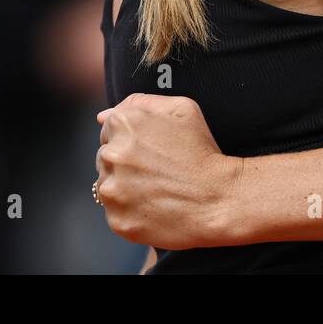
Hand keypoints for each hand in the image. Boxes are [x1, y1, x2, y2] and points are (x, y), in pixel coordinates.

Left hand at [94, 93, 242, 250]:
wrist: (219, 199)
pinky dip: (131, 213)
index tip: (151, 152)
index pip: (108, 131)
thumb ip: (141, 102)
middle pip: (105, 158)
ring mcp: (112, 190)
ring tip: (156, 191)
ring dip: (125, 188)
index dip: (131, 141)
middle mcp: (111, 155)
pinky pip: (116, 214)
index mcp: (122, 124)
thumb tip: (103, 116)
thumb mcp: (182, 109)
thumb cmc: (203, 151)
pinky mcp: (118, 220)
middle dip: (125, 164)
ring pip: (108, 186)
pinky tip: (154, 208)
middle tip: (156, 172)